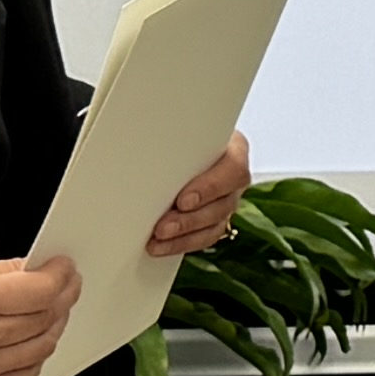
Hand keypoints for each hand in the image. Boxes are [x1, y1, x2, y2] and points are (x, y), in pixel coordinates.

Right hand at [0, 253, 80, 375]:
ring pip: (38, 350)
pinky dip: (33, 357)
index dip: (60, 277)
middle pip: (42, 320)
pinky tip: (30, 341)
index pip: (37, 292)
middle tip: (63, 285)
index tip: (63, 268)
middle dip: (62, 298)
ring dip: (52, 327)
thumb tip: (32, 270)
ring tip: (49, 311)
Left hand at [146, 130, 251, 260]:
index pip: (233, 170)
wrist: (183, 140)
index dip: (209, 189)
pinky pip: (205, 237)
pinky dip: (182, 244)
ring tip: (158, 240)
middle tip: (162, 227)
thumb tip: (140, 144)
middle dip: (190, 219)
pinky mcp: (215, 219)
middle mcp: (234, 177)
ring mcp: (227, 200)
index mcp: (234, 148)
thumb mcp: (181, 128)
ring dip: (184, 235)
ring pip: (215, 225)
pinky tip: (162, 246)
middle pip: (223, 204)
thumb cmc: (181, 129)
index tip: (183, 201)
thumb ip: (169, 136)